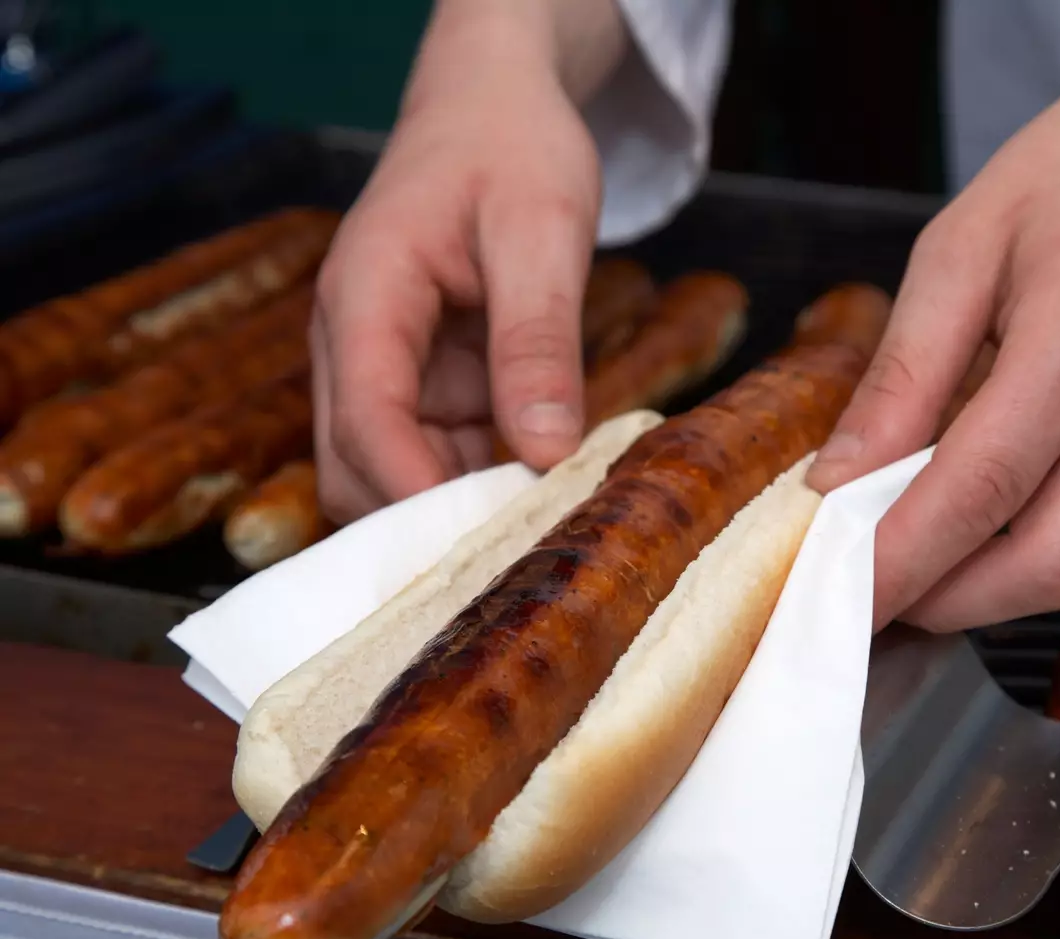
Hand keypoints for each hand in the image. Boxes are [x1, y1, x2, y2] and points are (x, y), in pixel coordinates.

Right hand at [312, 1, 626, 522]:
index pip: (365, 416)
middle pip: (356, 465)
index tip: (479, 543)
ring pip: (394, 472)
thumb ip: (539, 340)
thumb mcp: (542, 232)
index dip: (413, 490)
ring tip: (541, 527)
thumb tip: (545, 450)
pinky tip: (541, 490)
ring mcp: (386, 367)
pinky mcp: (422, 380)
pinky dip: (481, 480)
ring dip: (456, 507)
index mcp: (366, 296)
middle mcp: (355, 341)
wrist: (492, 108)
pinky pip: (438, 453)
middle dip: (424, 516)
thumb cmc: (512, 149)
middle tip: (519, 549)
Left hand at [806, 0, 1059, 632]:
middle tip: (873, 594)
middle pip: (1046, 564)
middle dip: (947, 603)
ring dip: (993, 592)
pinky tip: (989, 530)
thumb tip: (839, 480)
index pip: (978, 492)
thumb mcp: (961, 246)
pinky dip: (1042, 553)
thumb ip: (902, 374)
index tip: (836, 598)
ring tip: (919, 567)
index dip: (900, 563)